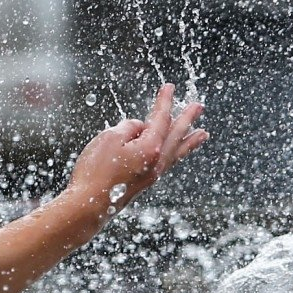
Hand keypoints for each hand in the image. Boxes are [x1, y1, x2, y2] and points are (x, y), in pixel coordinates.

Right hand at [68, 84, 207, 214]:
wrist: (89, 205)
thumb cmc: (95, 170)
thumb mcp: (109, 138)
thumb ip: (129, 127)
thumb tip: (140, 128)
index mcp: (151, 148)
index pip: (161, 119)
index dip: (165, 102)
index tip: (169, 87)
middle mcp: (158, 162)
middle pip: (177, 135)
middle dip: (187, 119)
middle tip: (200, 106)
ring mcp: (153, 174)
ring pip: (177, 152)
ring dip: (189, 140)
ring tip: (203, 134)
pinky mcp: (146, 182)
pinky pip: (168, 162)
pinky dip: (177, 153)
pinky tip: (176, 153)